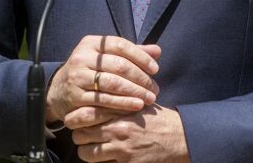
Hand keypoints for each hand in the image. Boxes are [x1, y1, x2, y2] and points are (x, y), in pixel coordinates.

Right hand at [46, 35, 160, 123]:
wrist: (58, 90)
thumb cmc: (89, 71)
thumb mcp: (106, 57)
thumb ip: (131, 53)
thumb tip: (157, 51)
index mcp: (91, 43)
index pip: (121, 45)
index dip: (141, 57)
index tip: (155, 69)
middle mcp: (82, 57)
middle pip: (119, 66)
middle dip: (141, 78)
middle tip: (155, 89)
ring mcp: (77, 77)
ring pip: (113, 84)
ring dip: (135, 93)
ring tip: (149, 99)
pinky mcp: (75, 96)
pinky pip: (103, 101)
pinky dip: (122, 104)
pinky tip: (135, 106)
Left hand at [72, 104, 190, 162]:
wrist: (180, 138)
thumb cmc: (159, 120)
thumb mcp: (140, 103)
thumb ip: (120, 99)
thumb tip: (98, 96)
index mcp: (120, 110)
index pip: (85, 112)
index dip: (74, 117)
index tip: (72, 119)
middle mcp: (118, 128)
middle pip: (80, 134)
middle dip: (79, 136)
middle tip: (83, 135)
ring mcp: (121, 148)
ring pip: (86, 153)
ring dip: (86, 151)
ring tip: (92, 149)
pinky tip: (106, 159)